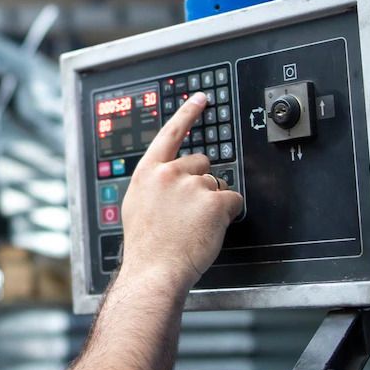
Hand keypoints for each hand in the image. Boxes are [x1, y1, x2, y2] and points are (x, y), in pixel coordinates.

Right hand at [117, 92, 242, 299]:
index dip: (188, 113)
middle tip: (190, 211)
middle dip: (202, 182)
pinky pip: (233, 201)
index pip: (170, 134)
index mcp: (147, 174)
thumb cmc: (146, 247)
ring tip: (195, 226)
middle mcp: (169, 173)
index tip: (201, 98)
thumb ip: (152, 186)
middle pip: (202, 163)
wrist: (154, 271)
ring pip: (218, 184)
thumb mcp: (136, 206)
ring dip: (213, 202)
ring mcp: (192, 186)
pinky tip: (209, 229)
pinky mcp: (214, 202)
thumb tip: (165, 181)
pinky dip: (227, 214)